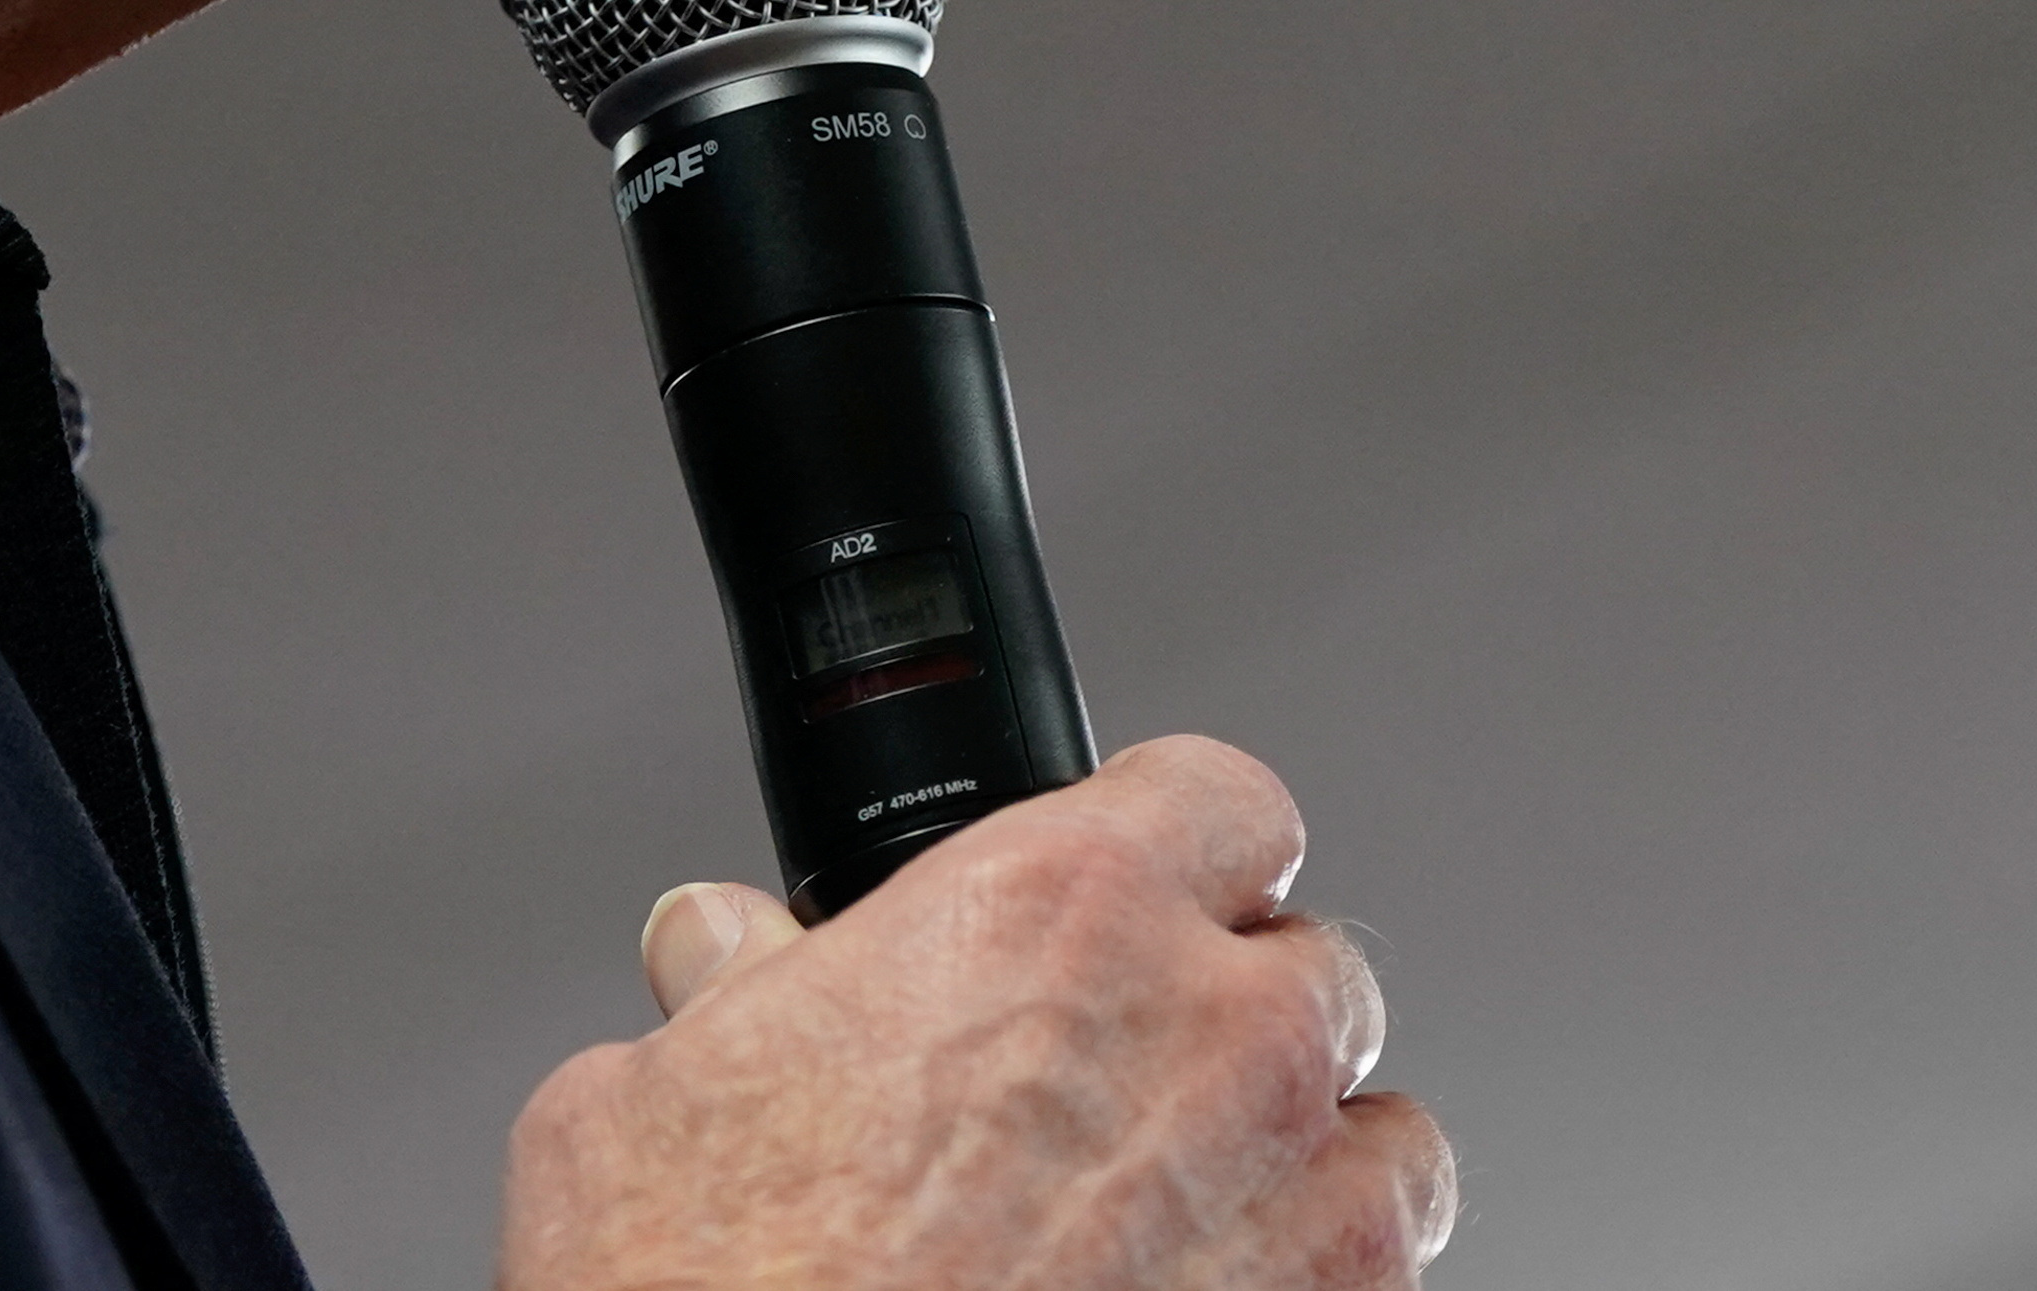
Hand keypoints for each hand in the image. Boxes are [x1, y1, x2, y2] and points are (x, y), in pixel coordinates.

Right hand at [496, 737, 1450, 1287]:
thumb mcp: (648, 1101)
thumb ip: (730, 992)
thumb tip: (725, 952)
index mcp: (1056, 913)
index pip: (1218, 794)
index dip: (1175, 838)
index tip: (1140, 883)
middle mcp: (1207, 1037)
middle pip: (1313, 963)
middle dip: (1232, 1011)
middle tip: (1124, 1080)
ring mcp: (1290, 1211)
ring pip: (1387, 1137)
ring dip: (1304, 1159)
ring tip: (1195, 1213)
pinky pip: (1388, 1284)